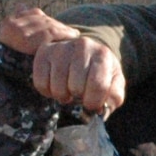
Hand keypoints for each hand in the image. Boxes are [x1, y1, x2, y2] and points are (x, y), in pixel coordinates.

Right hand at [0, 5, 79, 54]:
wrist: (6, 76)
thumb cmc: (14, 60)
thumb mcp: (14, 37)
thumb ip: (20, 20)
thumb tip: (21, 5)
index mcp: (8, 22)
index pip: (34, 14)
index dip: (49, 20)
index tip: (61, 26)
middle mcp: (12, 25)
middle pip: (42, 21)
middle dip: (58, 26)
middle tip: (73, 31)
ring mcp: (19, 32)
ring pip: (48, 26)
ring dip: (63, 30)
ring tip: (74, 34)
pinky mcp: (28, 40)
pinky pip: (50, 34)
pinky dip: (63, 34)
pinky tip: (72, 36)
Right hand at [0, 6, 125, 114]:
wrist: (85, 53)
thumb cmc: (100, 72)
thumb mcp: (114, 83)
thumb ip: (114, 97)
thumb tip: (102, 109)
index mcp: (103, 55)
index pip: (98, 85)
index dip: (94, 102)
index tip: (92, 104)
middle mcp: (82, 46)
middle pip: (76, 87)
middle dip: (78, 97)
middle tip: (80, 93)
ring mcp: (61, 47)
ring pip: (58, 87)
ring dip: (63, 96)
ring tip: (69, 89)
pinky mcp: (43, 52)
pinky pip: (40, 83)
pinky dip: (48, 92)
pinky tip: (56, 85)